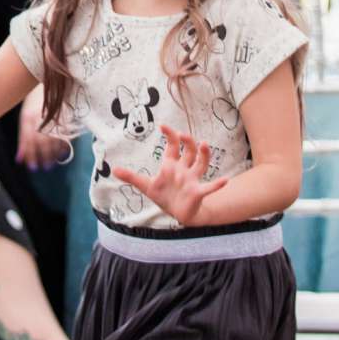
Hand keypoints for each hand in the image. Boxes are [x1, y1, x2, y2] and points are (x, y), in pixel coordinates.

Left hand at [17, 86, 70, 169]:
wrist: (49, 83)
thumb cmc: (34, 104)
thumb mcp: (25, 119)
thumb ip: (23, 140)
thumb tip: (19, 160)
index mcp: (29, 117)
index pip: (28, 140)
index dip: (30, 154)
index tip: (31, 166)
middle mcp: (41, 117)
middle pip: (41, 142)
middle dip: (41, 157)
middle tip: (41, 168)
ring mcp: (54, 117)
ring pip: (53, 140)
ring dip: (51, 155)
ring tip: (49, 165)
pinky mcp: (64, 117)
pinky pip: (64, 134)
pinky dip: (63, 146)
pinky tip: (61, 155)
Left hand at [112, 125, 228, 226]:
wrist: (179, 213)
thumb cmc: (165, 196)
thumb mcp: (146, 186)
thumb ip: (131, 177)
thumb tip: (113, 170)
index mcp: (172, 165)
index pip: (173, 146)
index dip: (170, 135)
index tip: (163, 126)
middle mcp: (184, 169)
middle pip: (189, 151)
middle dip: (187, 142)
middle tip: (183, 134)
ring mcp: (192, 180)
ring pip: (201, 164)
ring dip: (204, 154)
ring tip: (204, 145)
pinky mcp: (198, 192)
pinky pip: (209, 187)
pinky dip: (217, 184)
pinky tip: (225, 180)